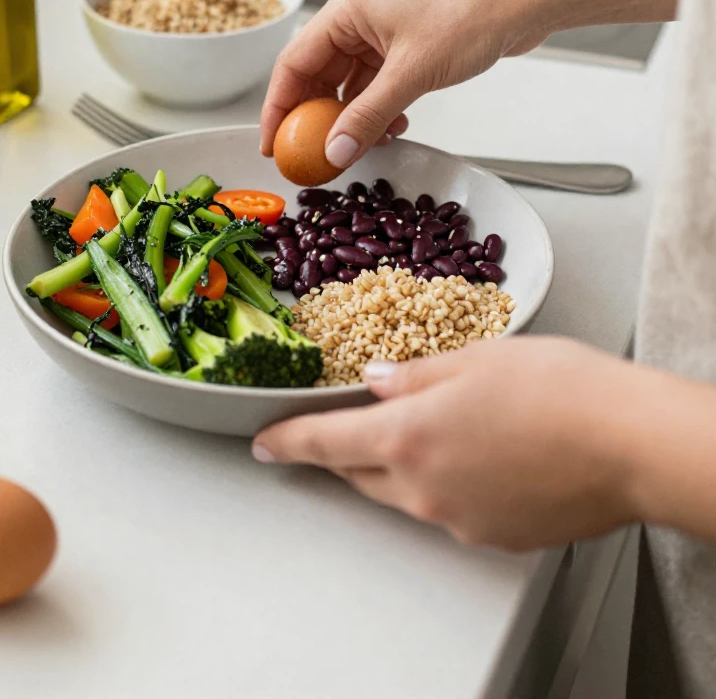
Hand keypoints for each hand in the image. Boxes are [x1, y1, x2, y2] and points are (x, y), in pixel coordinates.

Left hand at [253, 337, 651, 550]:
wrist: (627, 443)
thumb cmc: (559, 390)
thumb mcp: (475, 358)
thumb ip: (415, 373)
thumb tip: (378, 379)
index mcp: (406, 435)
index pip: (324, 441)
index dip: (288, 440)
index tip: (265, 441)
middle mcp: (423, 488)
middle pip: (361, 471)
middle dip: (350, 447)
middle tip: (354, 422)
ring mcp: (458, 519)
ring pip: (406, 493)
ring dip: (403, 464)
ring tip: (441, 427)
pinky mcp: (493, 536)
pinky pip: (450, 510)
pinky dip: (448, 483)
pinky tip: (483, 453)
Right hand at [260, 0, 547, 169]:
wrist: (522, 0)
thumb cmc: (468, 16)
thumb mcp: (410, 74)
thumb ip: (367, 116)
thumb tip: (334, 152)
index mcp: (346, 10)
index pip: (293, 63)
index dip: (278, 107)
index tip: (273, 144)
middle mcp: (358, 18)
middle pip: (318, 74)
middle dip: (315, 117)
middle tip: (310, 156)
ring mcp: (383, 31)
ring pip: (350, 83)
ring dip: (352, 117)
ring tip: (355, 148)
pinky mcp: (407, 45)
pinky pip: (378, 83)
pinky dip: (378, 109)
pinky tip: (391, 129)